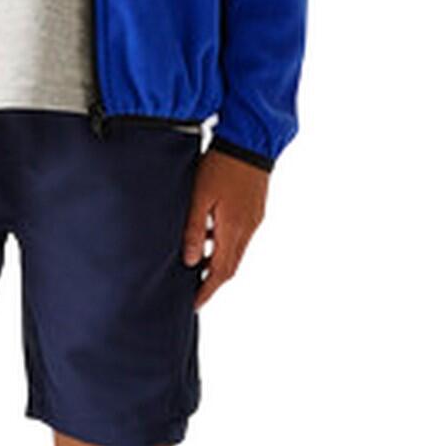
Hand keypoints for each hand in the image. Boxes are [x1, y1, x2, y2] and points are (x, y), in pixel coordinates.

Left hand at [182, 150, 268, 309]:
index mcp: (234, 230)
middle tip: (194, 290)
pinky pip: (240, 236)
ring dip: (219, 261)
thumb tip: (191, 261)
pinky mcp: (255, 208)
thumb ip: (194, 230)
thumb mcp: (199, 196)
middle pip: (231, 266)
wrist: (251, 140)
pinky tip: (210, 235)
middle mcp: (247, 229)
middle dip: (213, 280)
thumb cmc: (222, 164)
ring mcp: (254, 219)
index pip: (221, 272)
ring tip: (198, 264)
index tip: (194, 304)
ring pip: (236, 251)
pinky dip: (225, 244)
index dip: (207, 290)